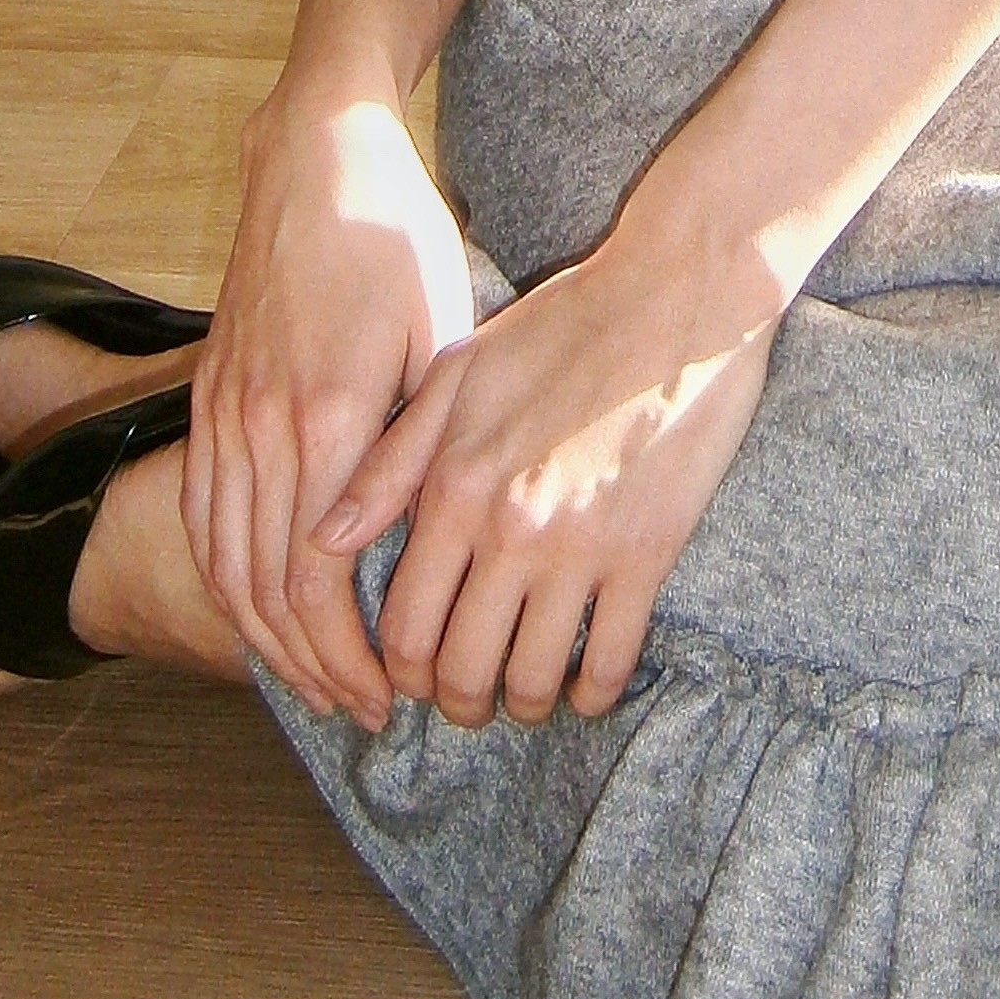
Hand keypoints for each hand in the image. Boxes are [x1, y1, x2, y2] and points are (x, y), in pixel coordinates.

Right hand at [183, 81, 476, 728]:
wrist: (315, 157)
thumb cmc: (397, 238)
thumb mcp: (439, 332)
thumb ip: (413, 444)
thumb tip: (385, 541)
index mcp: (329, 416)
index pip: (318, 577)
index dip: (347, 652)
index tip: (388, 694)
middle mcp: (262, 425)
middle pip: (265, 588)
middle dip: (311, 666)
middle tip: (361, 711)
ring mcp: (223, 411)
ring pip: (223, 560)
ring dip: (263, 637)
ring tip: (315, 682)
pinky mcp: (206, 395)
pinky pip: (201, 511)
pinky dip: (223, 577)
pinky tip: (256, 612)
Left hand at [313, 230, 777, 729]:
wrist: (675, 295)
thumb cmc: (563, 325)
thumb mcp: (458, 374)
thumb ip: (389, 463)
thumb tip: (324, 538)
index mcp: (454, 486)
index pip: (403, 624)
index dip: (401, 671)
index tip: (417, 673)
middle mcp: (507, 529)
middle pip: (460, 669)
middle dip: (456, 701)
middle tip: (468, 697)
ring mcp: (578, 547)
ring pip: (531, 679)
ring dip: (522, 704)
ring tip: (526, 693)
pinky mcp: (646, 553)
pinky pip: (608, 661)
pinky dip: (592, 694)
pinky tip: (587, 686)